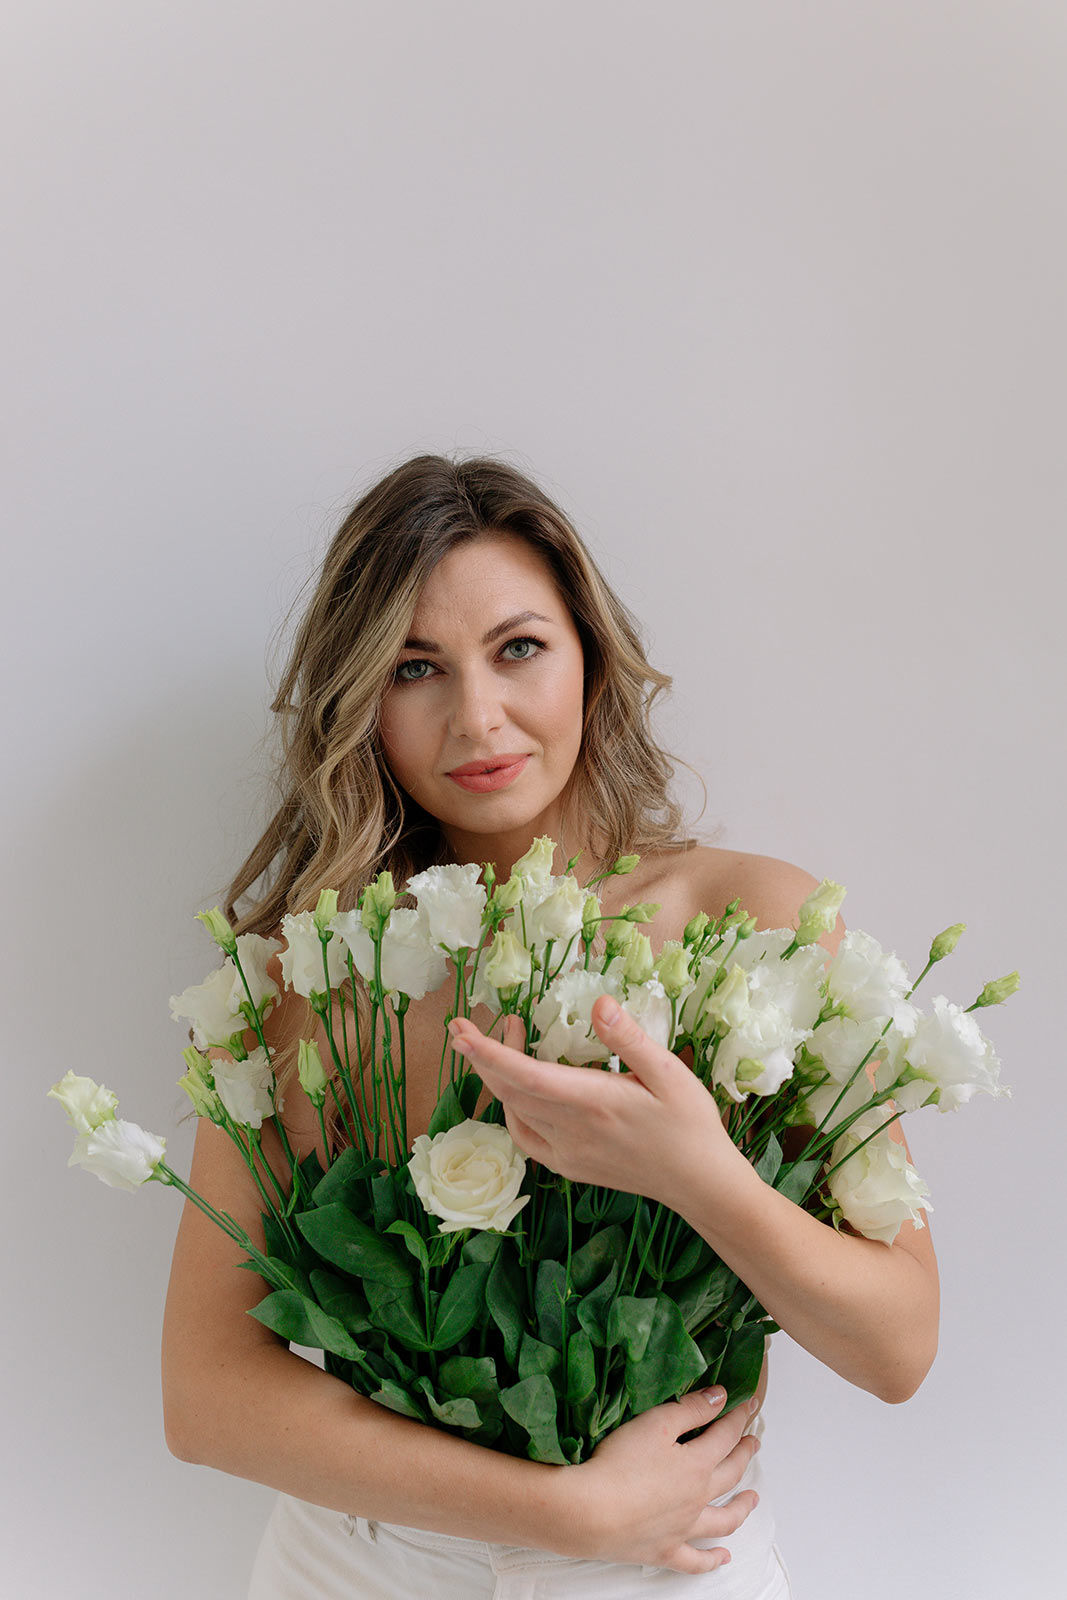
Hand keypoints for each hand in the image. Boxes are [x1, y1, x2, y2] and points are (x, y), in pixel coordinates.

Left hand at [448, 997, 738, 1209]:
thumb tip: (598, 1003)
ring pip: (513, 1112)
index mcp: (592, 1102)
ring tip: (504, 1044)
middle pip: (510, 1090)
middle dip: (484, 1055)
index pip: (525, 1075)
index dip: (488, 1052)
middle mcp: (570, 1130)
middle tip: (471, 1024)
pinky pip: (525, 1137)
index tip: (461, 1031)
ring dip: (498, 1078)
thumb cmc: (690, 1123)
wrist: (700, 1183)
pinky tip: (518, 1092)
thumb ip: (629, 1039)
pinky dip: (511, 1109)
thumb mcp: (670, 1072)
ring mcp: (566, 1153)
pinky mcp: (569, 1166)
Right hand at [567, 1386, 761, 1573]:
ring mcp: (683, 1529)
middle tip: (753, 1443)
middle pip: (730, 1474)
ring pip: (723, 1520)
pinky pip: (696, 1561)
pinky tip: (724, 1556)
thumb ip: (691, 1409)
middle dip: (744, 1454)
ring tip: (753, 1499)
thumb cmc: (619, 1463)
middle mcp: (697, 1499)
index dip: (739, 1418)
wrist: (590, 1512)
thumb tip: (721, 1398)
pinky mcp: (664, 1552)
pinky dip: (713, 1560)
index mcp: (697, 1465)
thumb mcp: (656, 1423)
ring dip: (741, 1508)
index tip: (751, 1406)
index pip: (725, 1436)